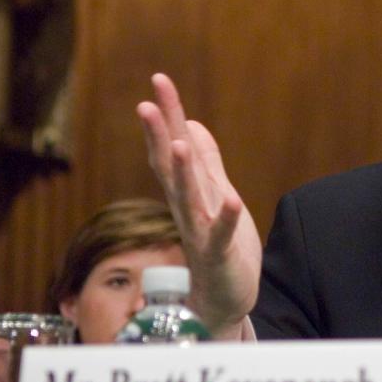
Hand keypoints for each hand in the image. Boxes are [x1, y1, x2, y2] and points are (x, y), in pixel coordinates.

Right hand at [136, 73, 261, 336]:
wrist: (222, 301)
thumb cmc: (218, 246)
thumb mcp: (215, 195)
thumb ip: (205, 162)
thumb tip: (193, 125)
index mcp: (188, 192)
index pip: (174, 146)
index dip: (169, 114)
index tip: (160, 80)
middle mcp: (188, 209)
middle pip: (171, 168)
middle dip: (161, 135)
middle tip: (147, 104)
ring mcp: (201, 232)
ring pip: (188, 199)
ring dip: (183, 171)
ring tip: (179, 142)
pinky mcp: (219, 255)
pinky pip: (221, 236)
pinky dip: (227, 218)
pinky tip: (233, 199)